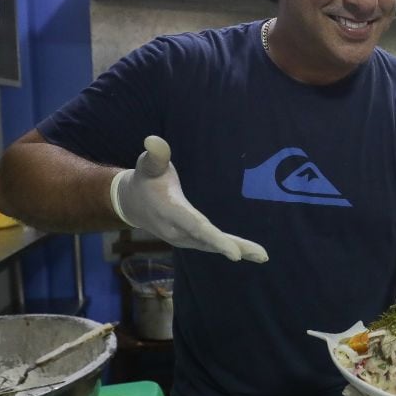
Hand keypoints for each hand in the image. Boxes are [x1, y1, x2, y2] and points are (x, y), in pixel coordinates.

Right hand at [112, 135, 267, 262]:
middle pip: (211, 241)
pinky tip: (249, 253)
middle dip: (236, 248)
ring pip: (214, 245)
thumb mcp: (148, 165)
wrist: (132, 203)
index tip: (235, 253)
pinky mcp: (189, 240)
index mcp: (172, 212)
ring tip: (263, 256)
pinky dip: (231, 248)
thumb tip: (153, 139)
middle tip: (262, 256)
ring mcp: (183, 239)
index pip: (197, 227)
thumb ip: (155, 155)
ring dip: (240, 250)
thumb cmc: (146, 179)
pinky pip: (213, 245)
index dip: (216, 239)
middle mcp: (178, 231)